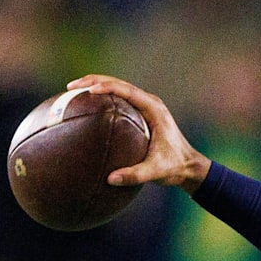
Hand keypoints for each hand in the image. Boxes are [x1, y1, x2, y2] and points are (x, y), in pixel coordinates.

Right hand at [67, 75, 210, 193]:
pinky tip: (86, 105)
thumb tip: (110, 179)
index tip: (87, 90)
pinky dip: (103, 97)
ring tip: (72, 91)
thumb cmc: (174, 167)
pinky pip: (120, 99)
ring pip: (118, 88)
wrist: (189, 166)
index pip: (127, 91)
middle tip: (71, 87)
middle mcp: (150, 103)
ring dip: (97, 85)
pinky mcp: (142, 113)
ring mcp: (146, 107)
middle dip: (94, 81)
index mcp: (154, 110)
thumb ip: (135, 175)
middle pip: (119, 84)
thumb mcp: (156, 171)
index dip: (106, 87)